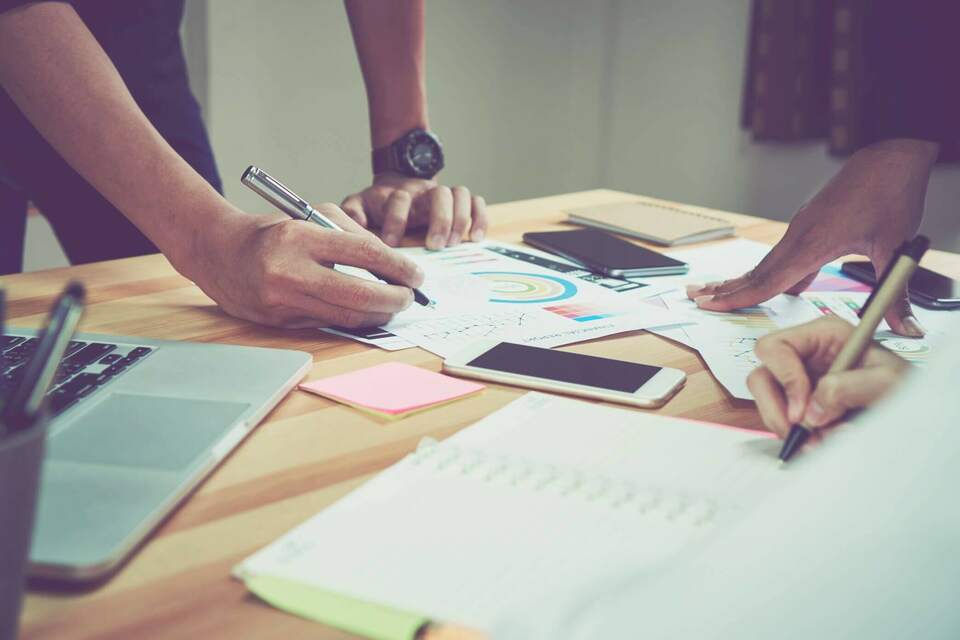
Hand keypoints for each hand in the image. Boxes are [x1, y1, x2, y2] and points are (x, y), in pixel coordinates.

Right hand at [179, 203, 423, 328]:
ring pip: (346, 317)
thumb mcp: (311, 216)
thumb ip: (353, 234)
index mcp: (300, 237)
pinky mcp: (279, 322)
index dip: (397, 267)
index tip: (416, 275)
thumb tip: (393, 264)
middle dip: (394, 299)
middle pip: (359, 294)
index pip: (364, 253)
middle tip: (409, 296)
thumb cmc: (273, 231)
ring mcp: (282, 301)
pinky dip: (352, 319)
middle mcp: (290, 271)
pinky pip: (327, 323)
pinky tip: (365, 313)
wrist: (218, 251)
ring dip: (378, 315)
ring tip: (393, 305)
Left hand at [340, 172, 486, 249]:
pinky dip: (479, 218)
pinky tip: (476, 238)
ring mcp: (442, 194)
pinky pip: (476, 201)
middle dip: (439, 220)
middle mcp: (422, 191)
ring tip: (453, 244)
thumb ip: (352, 212)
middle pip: (438, 194)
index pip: (399, 200)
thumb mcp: (359, 204)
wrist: (396, 185)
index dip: (396, 220)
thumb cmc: (378, 205)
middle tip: (434, 246)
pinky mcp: (458, 201)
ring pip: (459, 194)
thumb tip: (354, 224)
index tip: (391, 243)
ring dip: (459, 220)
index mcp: (396, 193)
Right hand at [687, 139, 938, 336]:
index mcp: (813, 244)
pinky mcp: (811, 222)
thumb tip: (906, 329)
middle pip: (755, 271)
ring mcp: (802, 227)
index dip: (737, 298)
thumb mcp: (896, 247)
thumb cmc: (890, 193)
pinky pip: (783, 253)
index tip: (710, 306)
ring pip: (767, 261)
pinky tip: (777, 282)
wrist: (891, 154)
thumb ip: (895, 294)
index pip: (767, 280)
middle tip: (695, 298)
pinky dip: (768, 270)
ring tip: (718, 290)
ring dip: (742, 279)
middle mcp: (799, 235)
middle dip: (724, 288)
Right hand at [746, 317, 908, 436]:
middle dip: (775, 408)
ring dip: (786, 426)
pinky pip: (783, 420)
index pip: (775, 347)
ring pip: (768, 401)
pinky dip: (797, 436)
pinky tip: (820, 442)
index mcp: (822, 334)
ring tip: (816, 442)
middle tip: (797, 432)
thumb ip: (847, 388)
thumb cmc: (906, 385)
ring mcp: (801, 381)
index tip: (802, 411)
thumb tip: (811, 411)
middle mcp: (806, 355)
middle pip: (761, 376)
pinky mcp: (803, 405)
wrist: (918, 410)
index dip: (783, 378)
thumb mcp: (885, 380)